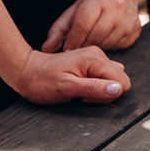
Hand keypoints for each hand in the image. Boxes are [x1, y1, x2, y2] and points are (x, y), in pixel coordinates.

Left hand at [10, 43, 129, 105]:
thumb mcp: (67, 88)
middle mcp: (98, 55)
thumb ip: (94, 88)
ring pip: (114, 79)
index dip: (108, 94)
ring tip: (81, 91)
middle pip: (120, 80)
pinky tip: (82, 87)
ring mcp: (95, 58)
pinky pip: (105, 77)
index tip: (87, 95)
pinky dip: (97, 86)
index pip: (122, 81)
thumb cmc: (43, 81)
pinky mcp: (91, 63)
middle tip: (82, 94)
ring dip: (101, 90)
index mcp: (95, 59)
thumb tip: (118, 89)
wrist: (27, 72)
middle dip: (105, 93)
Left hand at [44, 0, 141, 51]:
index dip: (73, 40)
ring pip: (108, 43)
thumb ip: (57, 31)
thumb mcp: (73, 12)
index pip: (83, 25)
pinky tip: (104, 41)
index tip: (67, 49)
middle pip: (96, 36)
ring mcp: (128, 18)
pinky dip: (110, 47)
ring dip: (97, 48)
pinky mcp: (136, 29)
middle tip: (78, 50)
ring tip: (91, 45)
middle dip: (84, 45)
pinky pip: (120, 46)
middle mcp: (116, 6)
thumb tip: (46, 49)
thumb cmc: (90, 6)